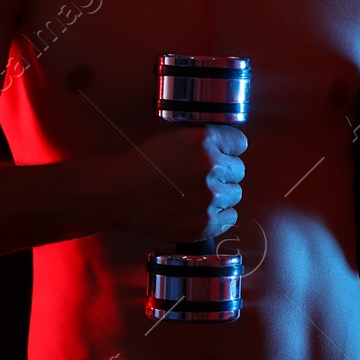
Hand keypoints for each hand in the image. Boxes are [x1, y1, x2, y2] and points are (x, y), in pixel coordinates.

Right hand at [112, 124, 246, 245]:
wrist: (119, 196)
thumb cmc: (143, 165)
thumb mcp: (174, 136)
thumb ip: (205, 139)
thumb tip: (230, 146)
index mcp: (203, 139)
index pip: (240, 144)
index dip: (228, 150)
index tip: (218, 156)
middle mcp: (210, 166)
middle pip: (239, 170)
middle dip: (223, 173)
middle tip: (200, 179)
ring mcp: (209, 197)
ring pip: (235, 194)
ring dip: (221, 195)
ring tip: (195, 195)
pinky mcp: (205, 223)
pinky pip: (230, 218)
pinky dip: (217, 216)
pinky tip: (198, 211)